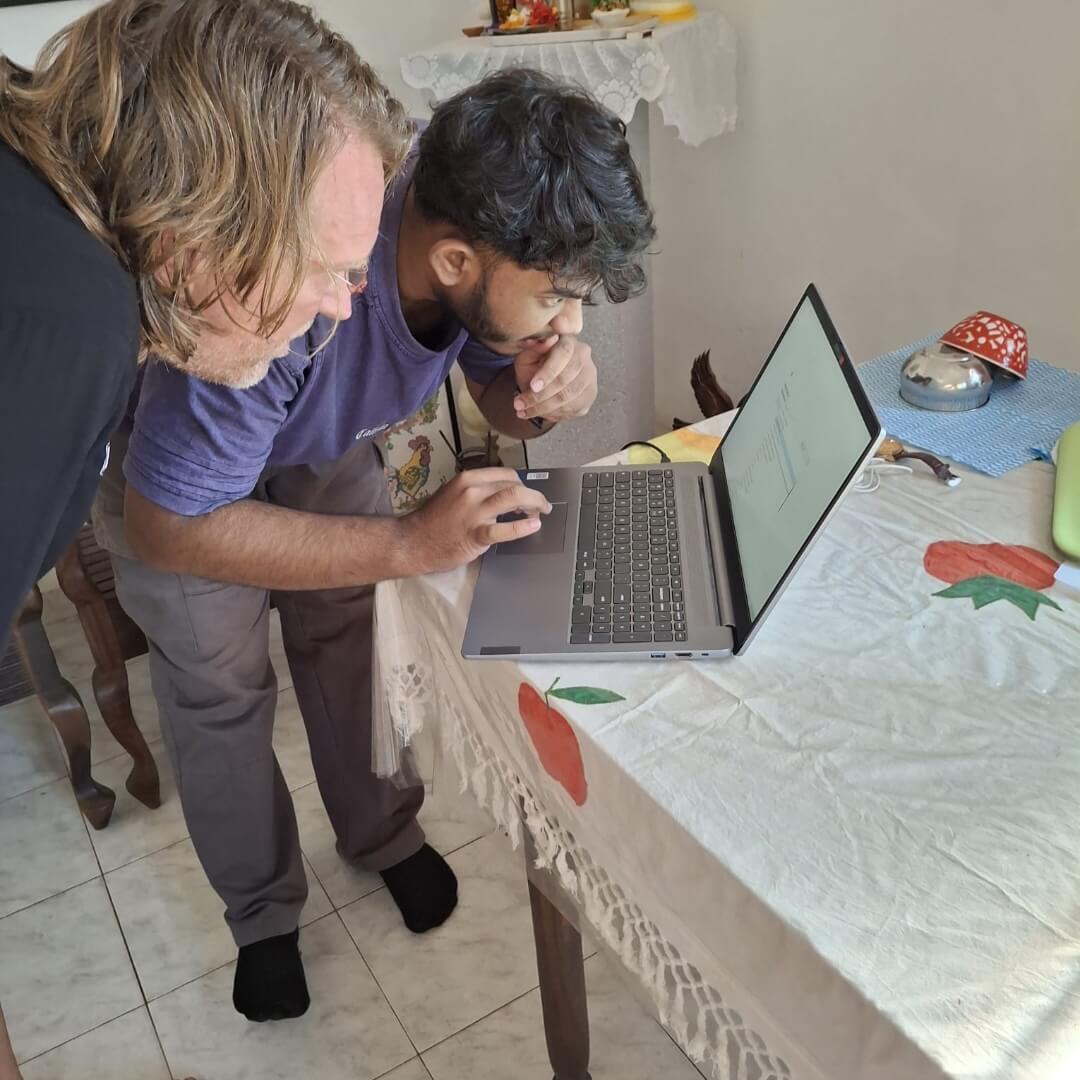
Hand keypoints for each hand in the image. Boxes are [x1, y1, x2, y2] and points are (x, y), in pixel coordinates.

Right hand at [400, 468, 551, 573]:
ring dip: (534, 504)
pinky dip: (522, 527)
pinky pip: (503, 529)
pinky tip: (533, 526)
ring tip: (541, 513)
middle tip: (541, 506)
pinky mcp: (475, 534)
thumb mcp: (454, 494)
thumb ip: (478, 490)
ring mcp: (474, 512)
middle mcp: (472, 490)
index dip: (523, 483)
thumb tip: (505, 493)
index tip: (528, 493)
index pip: (506, 474)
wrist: (413, 542)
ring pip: (514, 497)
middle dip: (534, 494)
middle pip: (514, 484)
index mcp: (468, 478)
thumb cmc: (434, 520)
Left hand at [512, 335, 597, 422]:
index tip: (533, 386)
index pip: (563, 354)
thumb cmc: (534, 365)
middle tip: (519, 404)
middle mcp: (583, 355)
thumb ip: (532, 348)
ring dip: (543, 408)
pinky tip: (538, 413)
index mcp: (567, 340)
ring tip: (523, 411)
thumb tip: (545, 341)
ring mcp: (589, 375)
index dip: (548, 372)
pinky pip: (573, 407)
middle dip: (540, 396)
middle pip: (565, 379)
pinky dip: (553, 413)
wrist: (543, 380)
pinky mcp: (590, 392)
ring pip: (568, 396)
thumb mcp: (526, 356)